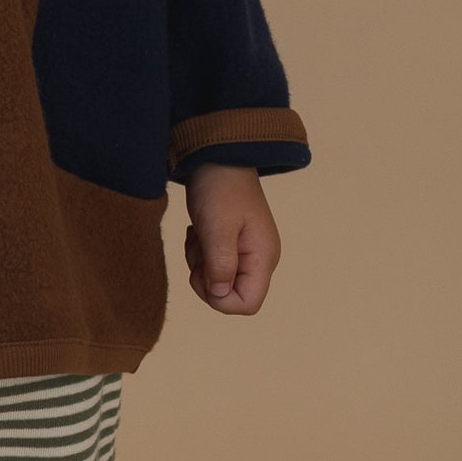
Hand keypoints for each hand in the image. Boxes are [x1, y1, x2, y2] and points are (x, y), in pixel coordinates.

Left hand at [182, 163, 281, 315]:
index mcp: (263, 257)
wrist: (216, 156)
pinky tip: (198, 232)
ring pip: (216, 283)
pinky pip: (210, 267)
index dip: (220, 300)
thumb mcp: (217, 228)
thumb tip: (219, 296)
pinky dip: (198, 255)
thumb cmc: (220, 188)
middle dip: (206, 280)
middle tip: (199, 250)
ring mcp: (246, 253)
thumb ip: (221, 265)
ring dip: (199, 265)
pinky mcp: (231, 246)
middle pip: (229, 296)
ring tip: (199, 235)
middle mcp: (259, 259)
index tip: (204, 273)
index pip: (247, 304)